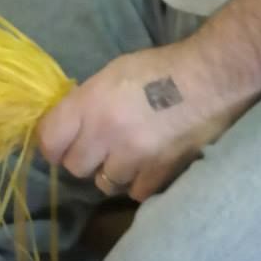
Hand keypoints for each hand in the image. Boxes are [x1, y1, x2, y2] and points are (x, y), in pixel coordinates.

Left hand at [37, 43, 237, 201]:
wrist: (212, 79)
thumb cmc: (161, 68)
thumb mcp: (114, 72)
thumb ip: (88, 101)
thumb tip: (72, 125)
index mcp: (91, 102)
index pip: (49, 140)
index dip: (53, 144)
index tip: (63, 143)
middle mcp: (106, 132)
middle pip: (75, 167)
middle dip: (86, 157)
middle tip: (103, 145)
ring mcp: (133, 157)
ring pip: (105, 183)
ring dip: (114, 171)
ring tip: (131, 152)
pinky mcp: (159, 174)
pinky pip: (136, 192)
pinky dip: (141, 181)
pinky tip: (151, 163)